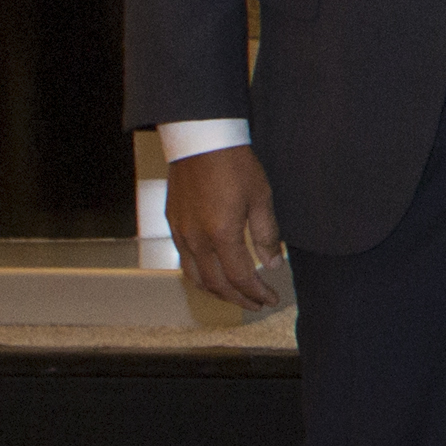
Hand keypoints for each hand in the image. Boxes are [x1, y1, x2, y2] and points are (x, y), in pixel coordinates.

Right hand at [164, 144, 285, 310]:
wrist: (201, 141)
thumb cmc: (235, 165)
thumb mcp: (261, 197)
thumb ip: (266, 234)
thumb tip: (272, 264)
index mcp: (221, 234)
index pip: (240, 277)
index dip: (256, 293)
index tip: (271, 299)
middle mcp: (196, 239)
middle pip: (216, 284)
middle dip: (238, 299)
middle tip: (256, 304)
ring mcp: (181, 232)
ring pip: (195, 277)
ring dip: (216, 292)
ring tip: (235, 296)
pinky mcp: (173, 224)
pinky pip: (184, 261)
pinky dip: (199, 276)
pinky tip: (212, 274)